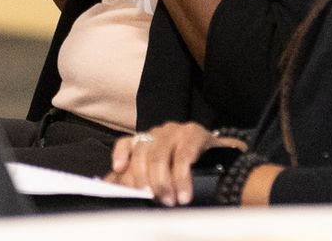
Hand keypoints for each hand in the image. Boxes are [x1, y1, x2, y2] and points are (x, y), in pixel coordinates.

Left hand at [105, 122, 240, 205]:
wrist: (222, 157)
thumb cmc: (186, 166)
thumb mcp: (160, 171)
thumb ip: (136, 176)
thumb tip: (110, 185)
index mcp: (147, 140)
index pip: (127, 143)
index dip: (121, 156)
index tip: (119, 170)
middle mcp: (159, 132)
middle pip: (142, 152)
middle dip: (145, 180)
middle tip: (153, 200)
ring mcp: (176, 130)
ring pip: (159, 156)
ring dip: (163, 183)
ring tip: (170, 201)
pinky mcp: (194, 133)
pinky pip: (183, 157)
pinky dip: (182, 179)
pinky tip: (184, 194)